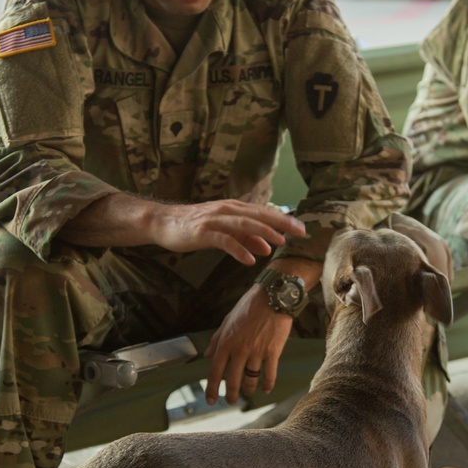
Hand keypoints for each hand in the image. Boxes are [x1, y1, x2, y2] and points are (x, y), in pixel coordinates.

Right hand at [148, 200, 305, 264]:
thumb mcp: (225, 231)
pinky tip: (250, 259)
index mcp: (235, 208)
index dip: (284, 219)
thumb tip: (268, 246)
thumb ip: (246, 237)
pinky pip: (224, 240)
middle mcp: (227, 210)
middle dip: (281, 223)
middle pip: (259, 215)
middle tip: (300, 233)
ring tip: (280, 243)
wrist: (164, 222)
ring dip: (264, 232)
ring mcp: (215, 220)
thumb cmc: (195, 226)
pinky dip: (238, 249)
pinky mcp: (203, 232)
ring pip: (244, 224)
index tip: (302, 228)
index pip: (264, 212)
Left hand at [204, 284, 293, 404]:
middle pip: (232, 381)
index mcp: (226, 342)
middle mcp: (240, 350)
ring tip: (248, 393)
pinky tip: (265, 390)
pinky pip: (270, 375)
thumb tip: (206, 355)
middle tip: (230, 402)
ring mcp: (257, 352)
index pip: (215, 371)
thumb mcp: (227, 320)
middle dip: (231, 395)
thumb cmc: (249, 306)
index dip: (212, 389)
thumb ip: (216, 340)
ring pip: (251, 380)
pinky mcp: (273, 352)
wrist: (273, 296)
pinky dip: (267, 385)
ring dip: (248, 390)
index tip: (211, 400)